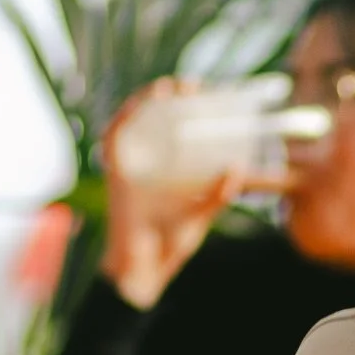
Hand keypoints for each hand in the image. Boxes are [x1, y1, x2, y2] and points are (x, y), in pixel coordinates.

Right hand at [98, 79, 283, 309]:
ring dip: (147, 101)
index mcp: (164, 171)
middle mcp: (145, 165)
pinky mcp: (116, 176)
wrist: (146, 270)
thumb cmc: (170, 244)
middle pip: (154, 120)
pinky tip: (137, 106)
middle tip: (192, 84)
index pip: (172, 130)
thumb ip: (218, 194)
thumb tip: (240, 169)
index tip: (206, 92)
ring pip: (133, 123)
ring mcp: (129, 168)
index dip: (185, 108)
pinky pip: (114, 140)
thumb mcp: (201, 213)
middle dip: (170, 97)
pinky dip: (123, 120)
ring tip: (168, 87)